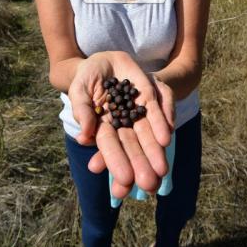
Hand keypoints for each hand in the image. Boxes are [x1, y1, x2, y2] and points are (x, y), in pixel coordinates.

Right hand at [68, 51, 173, 197]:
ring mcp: (136, 112)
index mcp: (102, 126)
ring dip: (154, 151)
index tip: (125, 180)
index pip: (109, 146)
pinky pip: (156, 112)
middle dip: (140, 164)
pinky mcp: (148, 98)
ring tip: (162, 170)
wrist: (103, 61)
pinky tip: (167, 138)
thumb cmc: (86, 78)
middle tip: (150, 184)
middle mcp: (122, 124)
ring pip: (147, 134)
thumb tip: (85, 137)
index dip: (117, 162)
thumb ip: (82, 110)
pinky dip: (162, 123)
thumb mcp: (79, 90)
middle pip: (131, 146)